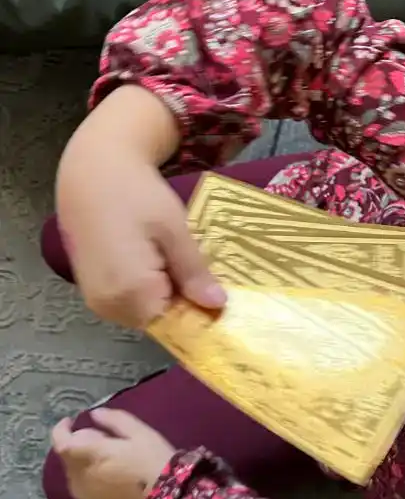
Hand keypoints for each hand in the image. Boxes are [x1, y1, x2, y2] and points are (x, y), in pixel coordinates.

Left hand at [50, 409, 176, 498]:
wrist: (164, 498)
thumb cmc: (153, 459)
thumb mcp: (139, 431)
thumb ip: (114, 420)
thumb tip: (94, 414)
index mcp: (90, 455)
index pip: (62, 442)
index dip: (61, 430)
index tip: (70, 420)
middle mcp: (80, 475)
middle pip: (68, 456)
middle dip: (78, 443)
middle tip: (102, 437)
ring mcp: (84, 493)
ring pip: (74, 470)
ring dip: (83, 459)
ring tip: (107, 456)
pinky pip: (81, 484)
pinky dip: (87, 474)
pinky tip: (108, 473)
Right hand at [57, 144, 225, 328]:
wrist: (92, 174)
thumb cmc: (136, 195)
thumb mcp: (174, 229)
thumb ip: (193, 272)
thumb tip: (217, 305)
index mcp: (131, 293)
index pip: (177, 324)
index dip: (199, 310)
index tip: (219, 293)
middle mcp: (108, 305)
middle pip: (160, 319)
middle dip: (182, 300)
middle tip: (196, 266)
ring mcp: (96, 301)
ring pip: (145, 311)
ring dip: (164, 293)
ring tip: (173, 257)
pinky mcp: (92, 290)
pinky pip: (128, 301)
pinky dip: (145, 288)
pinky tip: (155, 259)